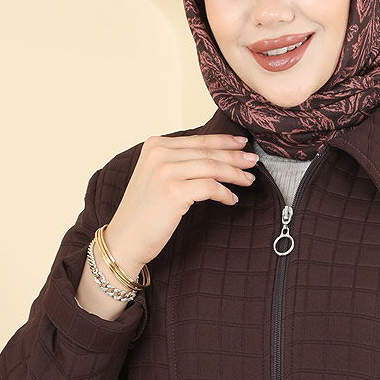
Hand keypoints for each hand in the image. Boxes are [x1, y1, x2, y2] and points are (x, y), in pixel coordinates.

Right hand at [103, 133, 259, 272]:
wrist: (125, 239)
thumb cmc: (144, 213)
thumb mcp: (157, 177)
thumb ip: (178, 162)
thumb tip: (214, 157)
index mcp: (155, 145)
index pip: (197, 140)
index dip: (223, 141)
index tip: (242, 145)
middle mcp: (159, 154)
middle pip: (207, 152)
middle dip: (235, 156)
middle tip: (253, 161)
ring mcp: (165, 171)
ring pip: (212, 167)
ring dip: (235, 174)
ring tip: (248, 180)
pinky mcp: (174, 191)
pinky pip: (210, 187)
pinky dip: (224, 193)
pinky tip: (231, 199)